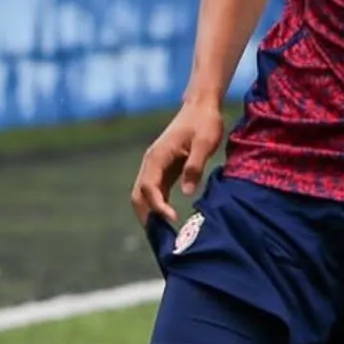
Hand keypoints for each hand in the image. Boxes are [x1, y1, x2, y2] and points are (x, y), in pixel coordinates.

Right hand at [131, 97, 224, 227]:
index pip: (149, 187)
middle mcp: (151, 162)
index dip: (158, 205)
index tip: (172, 219)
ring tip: (163, 234)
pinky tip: (167, 220)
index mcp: (158, 156)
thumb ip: (194, 167)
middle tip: (161, 237)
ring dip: (150, 213)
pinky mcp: (164, 169)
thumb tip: (187, 193)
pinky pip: (155, 191)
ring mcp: (155, 166)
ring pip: (143, 195)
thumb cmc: (205, 122)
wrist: (201, 107)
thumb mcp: (205, 143)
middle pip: (138, 195)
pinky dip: (157, 206)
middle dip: (146, 216)